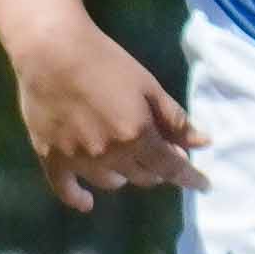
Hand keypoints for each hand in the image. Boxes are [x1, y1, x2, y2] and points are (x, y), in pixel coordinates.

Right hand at [8, 23, 200, 213]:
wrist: (50, 50)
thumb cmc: (104, 61)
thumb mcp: (147, 85)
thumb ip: (174, 119)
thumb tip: (202, 143)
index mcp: (136, 136)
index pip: (170, 166)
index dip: (189, 177)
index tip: (203, 185)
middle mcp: (109, 155)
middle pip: (142, 176)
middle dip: (157, 169)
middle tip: (160, 155)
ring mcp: (78, 159)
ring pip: (110, 182)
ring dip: (125, 175)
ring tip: (125, 161)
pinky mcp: (51, 157)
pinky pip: (65, 188)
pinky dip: (78, 198)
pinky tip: (87, 203)